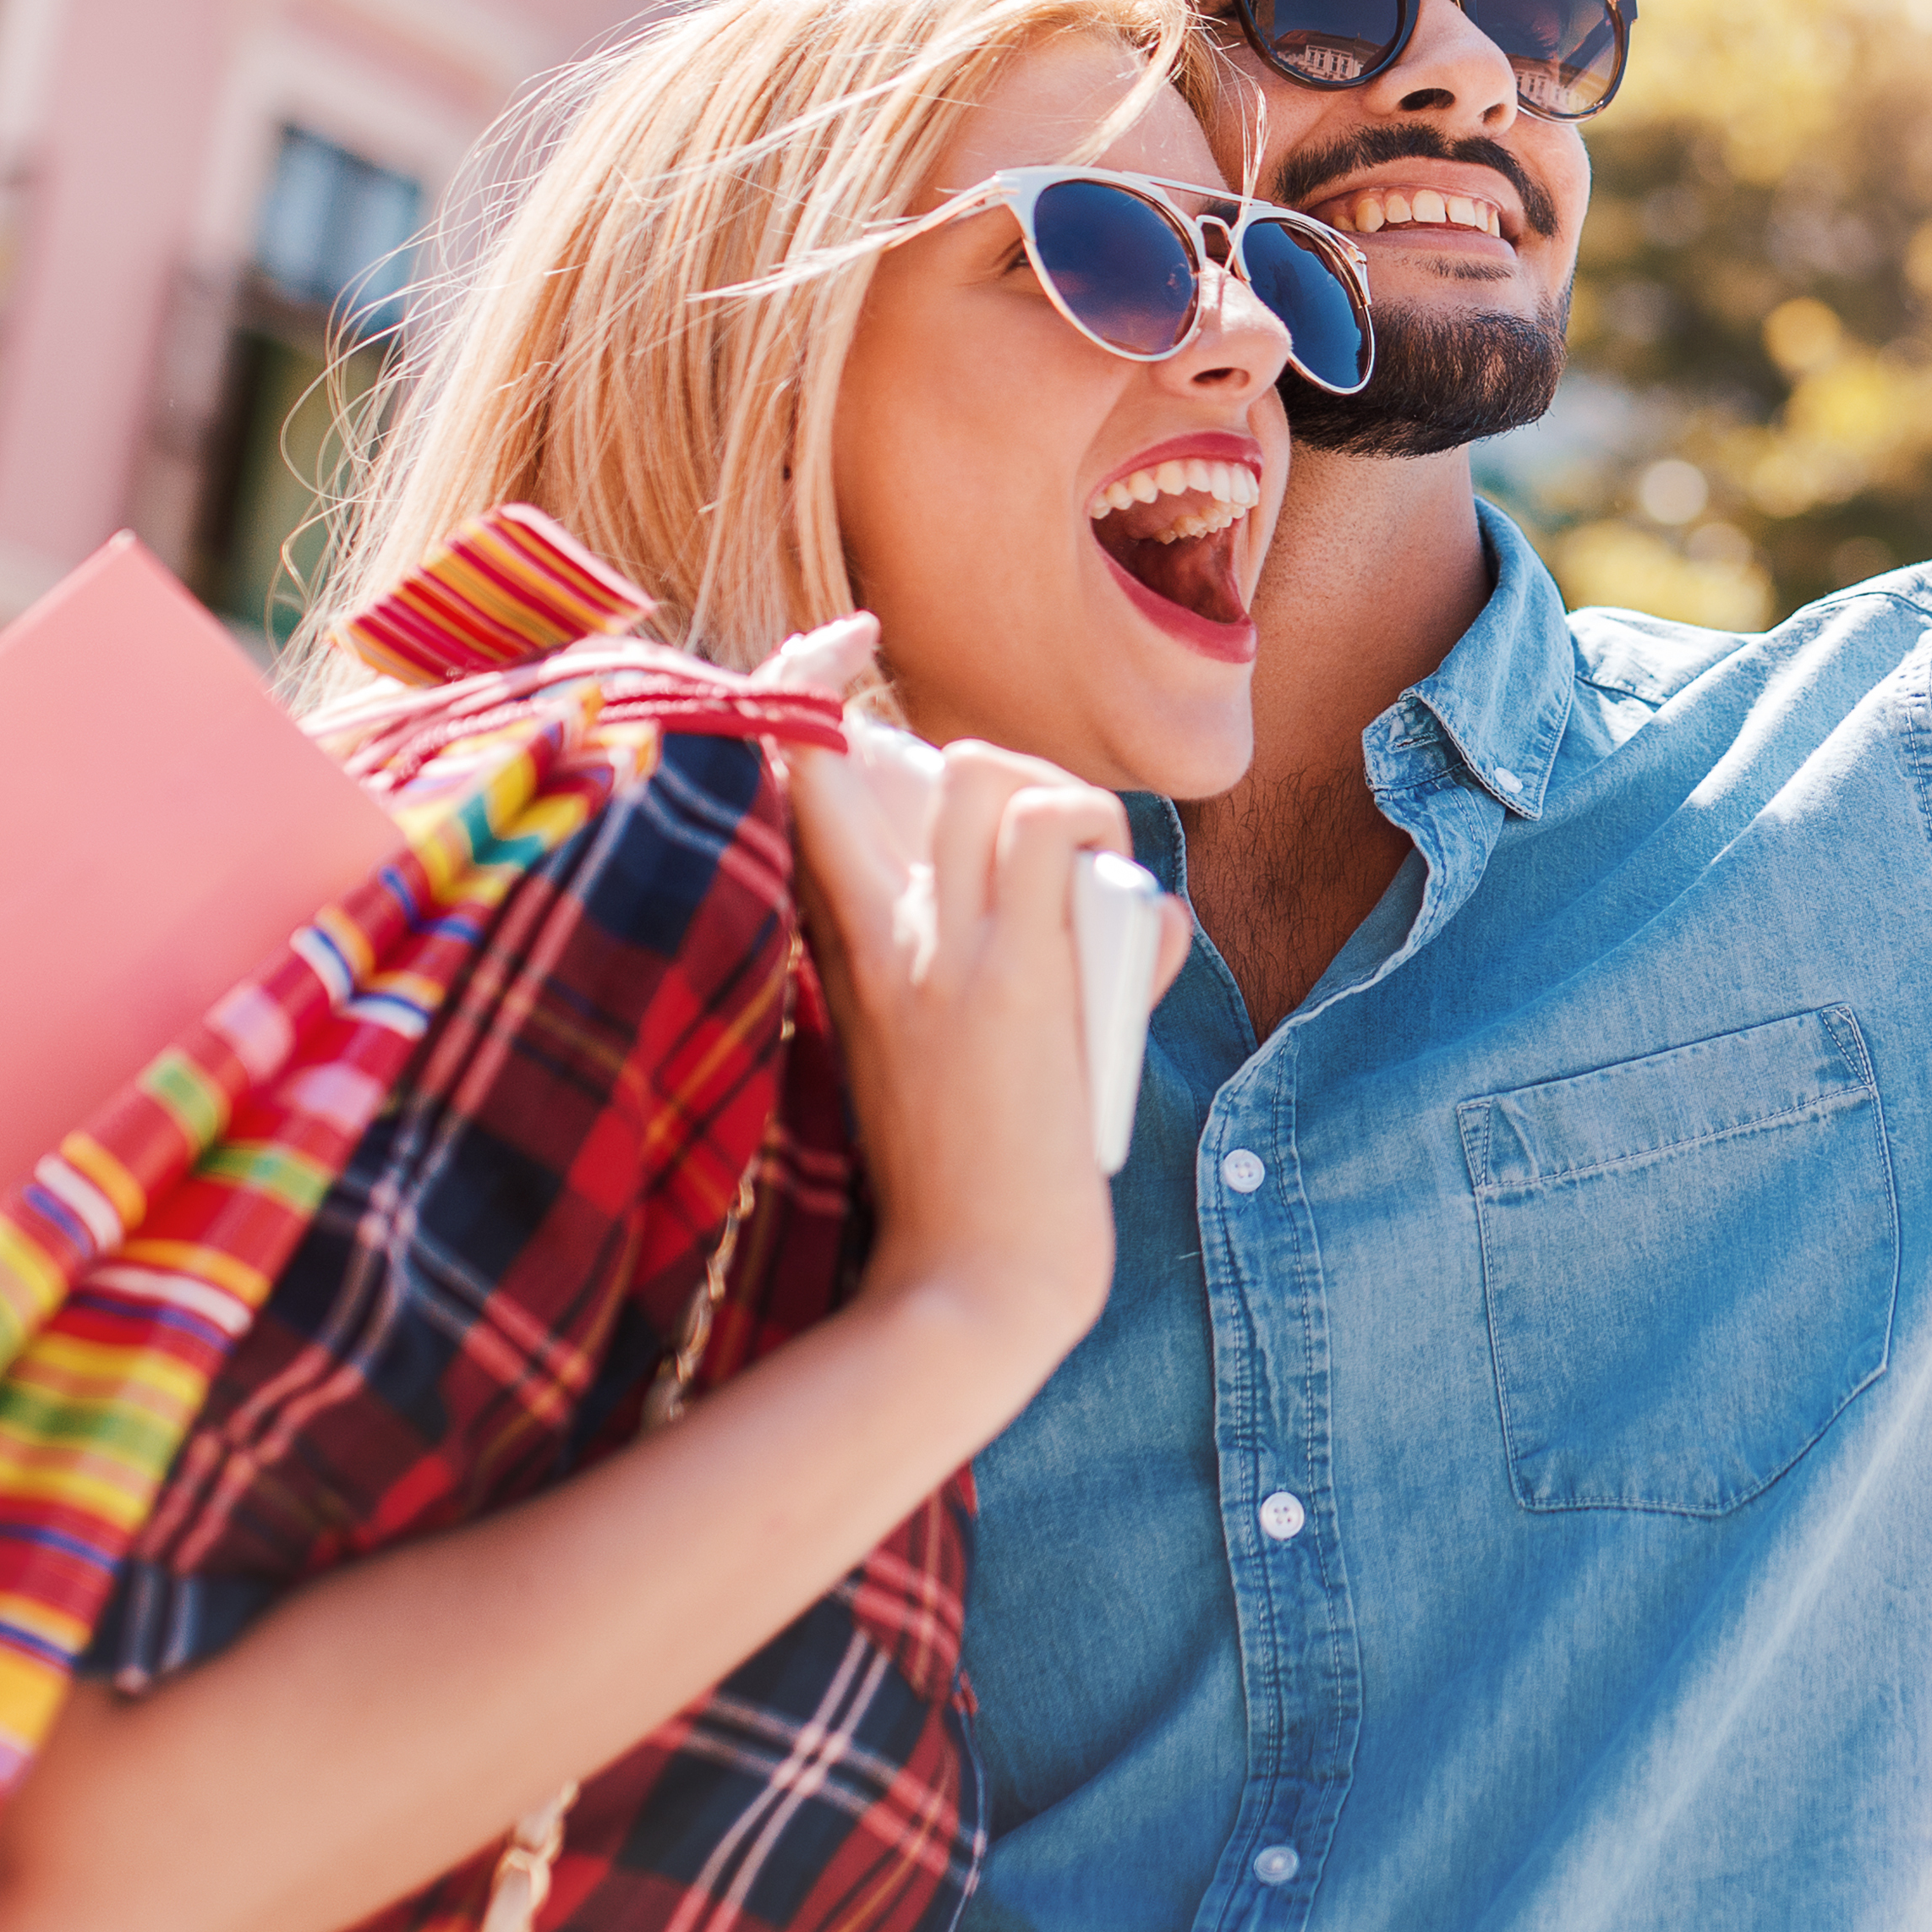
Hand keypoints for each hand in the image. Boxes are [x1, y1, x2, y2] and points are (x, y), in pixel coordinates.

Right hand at [792, 732, 1168, 1369]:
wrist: (967, 1288)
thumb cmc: (957, 1186)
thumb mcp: (914, 1053)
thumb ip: (933, 969)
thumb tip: (1046, 904)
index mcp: (836, 952)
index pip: (784, 777)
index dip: (800, 687)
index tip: (839, 643)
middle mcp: (872, 937)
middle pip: (889, 757)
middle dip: (984, 760)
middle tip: (1064, 854)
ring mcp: (940, 953)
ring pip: (989, 777)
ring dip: (1070, 815)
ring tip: (1104, 910)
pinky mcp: (1014, 983)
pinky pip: (1066, 831)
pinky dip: (1123, 863)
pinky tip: (1147, 951)